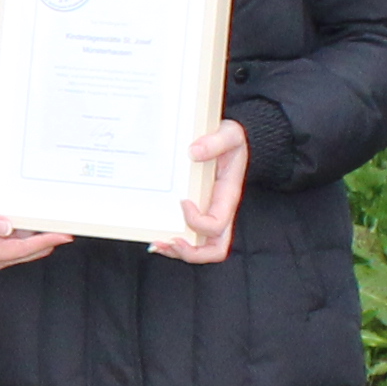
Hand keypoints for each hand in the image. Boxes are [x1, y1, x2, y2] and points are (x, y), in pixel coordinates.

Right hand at [0, 179, 70, 270]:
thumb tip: (5, 229)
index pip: (21, 249)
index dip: (43, 243)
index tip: (61, 236)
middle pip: (30, 252)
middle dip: (49, 242)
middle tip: (68, 231)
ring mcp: (0, 250)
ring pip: (31, 249)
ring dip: (45, 239)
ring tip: (62, 227)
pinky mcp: (4, 244)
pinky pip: (27, 242)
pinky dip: (38, 235)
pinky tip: (47, 226)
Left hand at [152, 119, 253, 263]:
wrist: (227, 137)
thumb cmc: (231, 138)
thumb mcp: (230, 133)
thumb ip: (216, 141)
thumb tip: (194, 152)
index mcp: (228, 197)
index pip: (216, 225)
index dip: (197, 221)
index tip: (183, 201)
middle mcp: (220, 211)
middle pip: (214, 249)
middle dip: (190, 252)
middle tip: (168, 241)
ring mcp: (208, 214)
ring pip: (199, 248)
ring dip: (176, 251)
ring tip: (155, 243)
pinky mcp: (196, 211)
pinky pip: (188, 235)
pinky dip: (172, 241)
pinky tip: (156, 235)